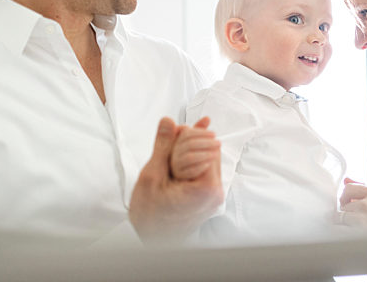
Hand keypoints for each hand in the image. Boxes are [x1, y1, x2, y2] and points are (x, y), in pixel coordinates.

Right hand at [129, 117, 222, 243]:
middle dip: (192, 145)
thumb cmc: (150, 216)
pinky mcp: (209, 199)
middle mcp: (216, 193)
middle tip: (171, 148)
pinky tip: (180, 158)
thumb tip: (169, 122)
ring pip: (208, 161)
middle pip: (211, 151)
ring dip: (191, 154)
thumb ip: (163, 146)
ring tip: (171, 162)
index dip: (191, 139)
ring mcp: (214, 197)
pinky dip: (193, 164)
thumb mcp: (152, 176)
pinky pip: (205, 173)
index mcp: (207, 188)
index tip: (176, 138)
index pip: (209, 145)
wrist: (151, 245)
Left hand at [337, 177, 366, 229]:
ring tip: (360, 230)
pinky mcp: (359, 228)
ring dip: (346, 224)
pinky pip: (340, 228)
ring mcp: (364, 215)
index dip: (346, 197)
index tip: (350, 205)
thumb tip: (346, 180)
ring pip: (341, 216)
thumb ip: (363, 191)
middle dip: (345, 209)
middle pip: (343, 199)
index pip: (349, 187)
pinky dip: (344, 233)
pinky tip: (356, 237)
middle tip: (354, 219)